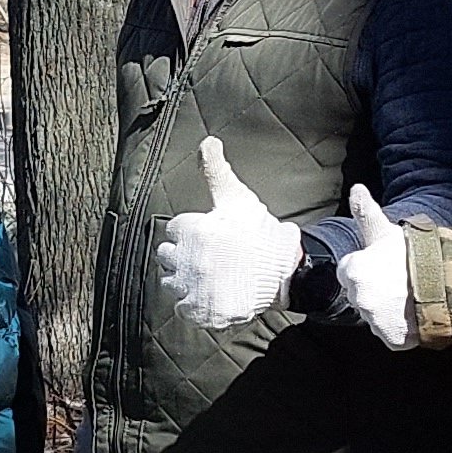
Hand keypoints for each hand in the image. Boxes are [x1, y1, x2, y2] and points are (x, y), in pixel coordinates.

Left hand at [153, 137, 303, 331]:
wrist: (285, 274)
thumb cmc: (259, 234)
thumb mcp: (237, 198)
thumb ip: (215, 170)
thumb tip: (208, 140)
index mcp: (193, 230)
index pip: (173, 230)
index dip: (192, 231)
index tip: (211, 235)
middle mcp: (187, 259)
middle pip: (166, 256)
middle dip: (183, 255)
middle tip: (212, 256)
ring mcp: (193, 288)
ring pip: (171, 283)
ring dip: (185, 280)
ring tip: (212, 275)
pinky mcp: (199, 312)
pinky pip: (181, 307)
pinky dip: (193, 304)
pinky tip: (212, 294)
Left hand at [299, 185, 412, 348]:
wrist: (448, 279)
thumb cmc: (414, 253)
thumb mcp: (386, 231)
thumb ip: (365, 212)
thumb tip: (356, 188)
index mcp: (353, 271)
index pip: (350, 273)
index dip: (368, 268)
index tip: (386, 266)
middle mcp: (359, 298)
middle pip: (361, 296)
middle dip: (376, 290)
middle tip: (398, 281)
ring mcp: (375, 320)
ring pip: (375, 316)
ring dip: (387, 310)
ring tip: (409, 296)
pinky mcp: (391, 338)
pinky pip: (390, 335)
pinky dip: (400, 329)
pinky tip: (413, 313)